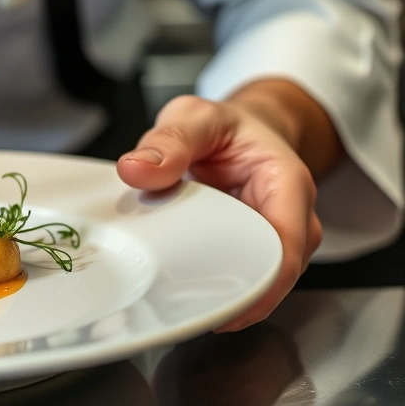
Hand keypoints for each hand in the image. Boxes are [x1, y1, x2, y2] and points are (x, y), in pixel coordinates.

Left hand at [116, 92, 323, 331]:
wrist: (238, 130)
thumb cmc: (226, 127)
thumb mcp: (194, 118)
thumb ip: (168, 141)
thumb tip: (138, 168)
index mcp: (287, 185)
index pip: (287, 248)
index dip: (261, 286)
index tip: (226, 308)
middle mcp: (288, 219)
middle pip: (272, 276)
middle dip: (233, 297)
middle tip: (183, 308)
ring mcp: (269, 240)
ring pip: (252, 282)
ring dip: (217, 293)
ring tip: (174, 301)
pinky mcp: (247, 250)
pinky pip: (232, 275)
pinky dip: (207, 282)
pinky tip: (177, 289)